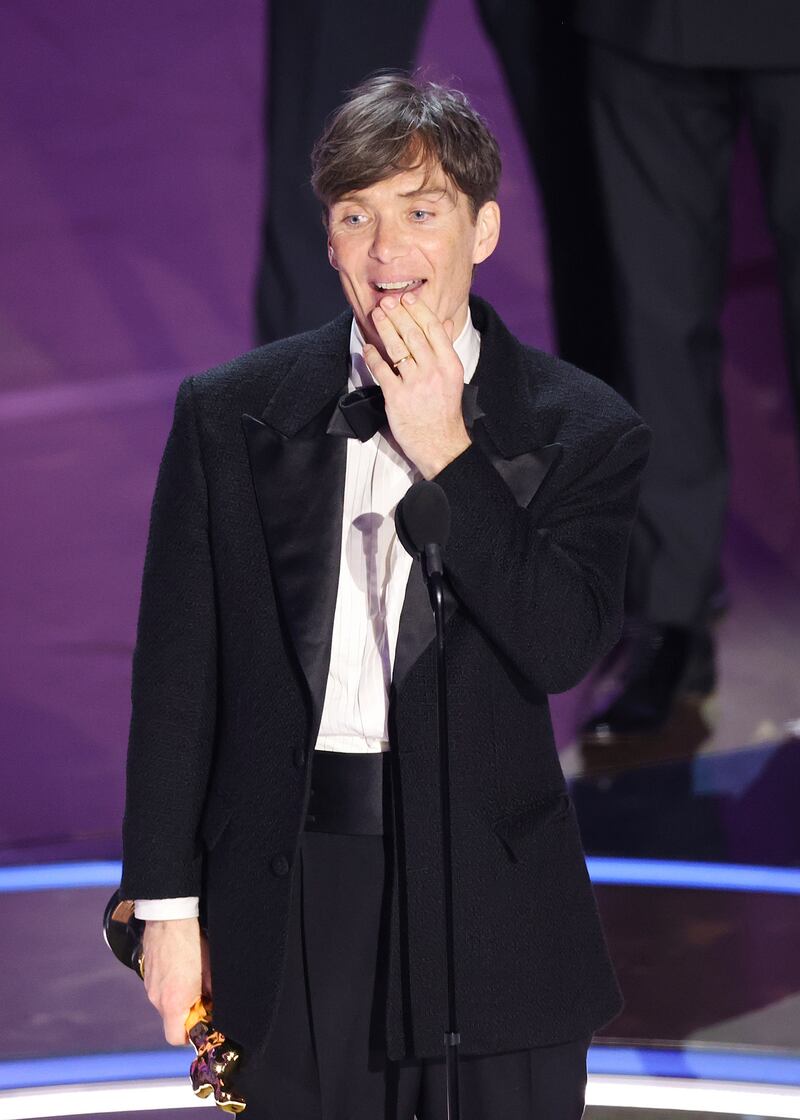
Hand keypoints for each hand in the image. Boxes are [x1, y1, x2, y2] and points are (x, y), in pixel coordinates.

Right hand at [142, 918, 210, 1044]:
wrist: (169, 916)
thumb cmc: (191, 942)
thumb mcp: (210, 971)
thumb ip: (212, 995)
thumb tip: (216, 1006)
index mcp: (173, 1003)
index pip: (176, 1038)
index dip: (192, 1035)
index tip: (204, 1022)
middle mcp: (156, 998)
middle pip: (171, 1020)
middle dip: (188, 1014)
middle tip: (203, 998)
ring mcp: (150, 985)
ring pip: (165, 1003)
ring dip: (179, 999)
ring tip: (193, 978)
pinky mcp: (147, 973)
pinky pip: (159, 989)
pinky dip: (171, 986)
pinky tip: (182, 968)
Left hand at [364, 291, 470, 477]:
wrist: (441, 444)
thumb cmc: (444, 411)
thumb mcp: (453, 378)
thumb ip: (446, 350)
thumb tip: (445, 324)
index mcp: (449, 364)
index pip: (433, 329)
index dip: (418, 311)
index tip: (406, 298)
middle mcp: (434, 371)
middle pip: (413, 335)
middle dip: (397, 315)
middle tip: (386, 302)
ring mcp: (415, 384)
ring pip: (397, 349)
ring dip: (385, 329)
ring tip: (376, 315)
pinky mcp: (397, 397)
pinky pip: (382, 370)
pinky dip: (373, 356)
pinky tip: (367, 347)